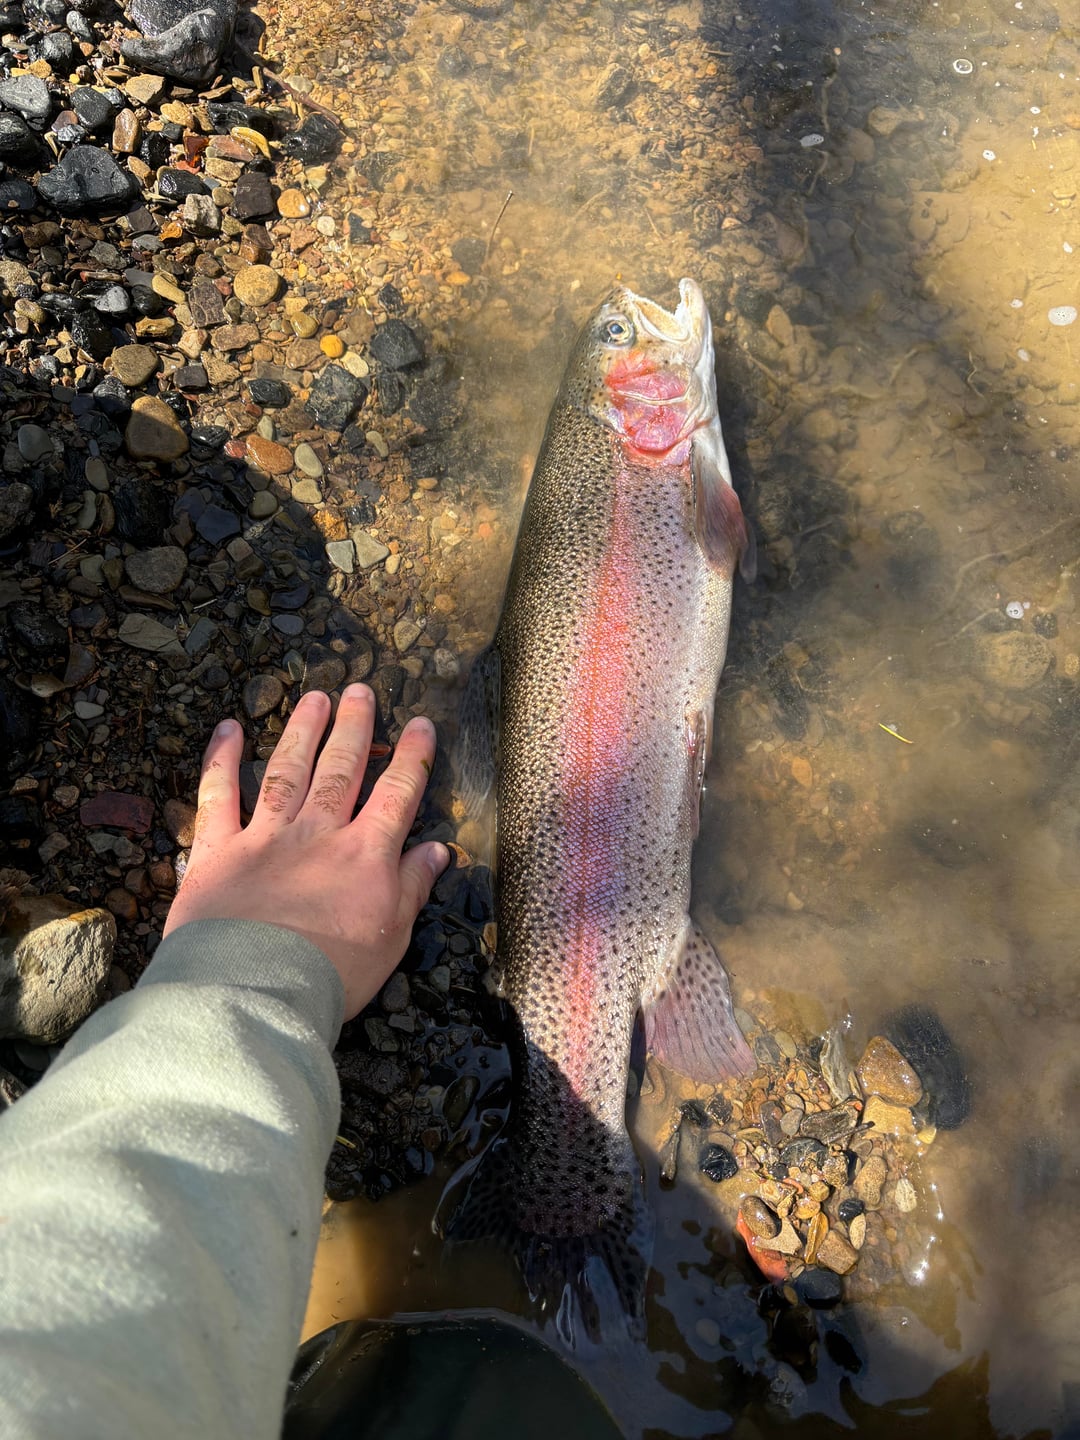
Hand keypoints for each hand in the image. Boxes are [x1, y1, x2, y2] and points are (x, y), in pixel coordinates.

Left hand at [163, 684, 449, 1018]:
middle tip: (360, 690)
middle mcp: (318, 833)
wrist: (255, 989)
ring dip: (303, 730)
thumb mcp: (391, 937)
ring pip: (288, 770)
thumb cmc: (332, 973)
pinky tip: (228, 729)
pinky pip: (218, 796)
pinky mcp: (217, 851)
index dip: (412, 757)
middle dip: (355, 728)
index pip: (397, 794)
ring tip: (315, 697)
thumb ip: (411, 888)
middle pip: (342, 769)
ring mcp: (266, 837)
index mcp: (365, 855)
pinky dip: (222, 760)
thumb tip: (437, 849)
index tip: (420, 724)